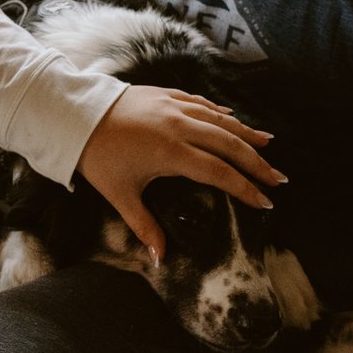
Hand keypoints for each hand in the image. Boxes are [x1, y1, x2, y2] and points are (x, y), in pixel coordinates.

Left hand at [79, 85, 285, 262]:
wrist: (75, 116)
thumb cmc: (97, 157)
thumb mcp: (120, 195)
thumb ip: (145, 226)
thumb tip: (161, 259)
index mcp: (171, 152)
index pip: (219, 172)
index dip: (244, 188)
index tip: (265, 201)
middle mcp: (179, 125)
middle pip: (229, 144)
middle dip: (256, 163)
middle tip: (277, 179)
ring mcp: (174, 106)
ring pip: (220, 120)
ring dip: (246, 133)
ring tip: (267, 144)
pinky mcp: (166, 93)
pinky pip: (202, 103)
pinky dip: (221, 113)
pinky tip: (234, 119)